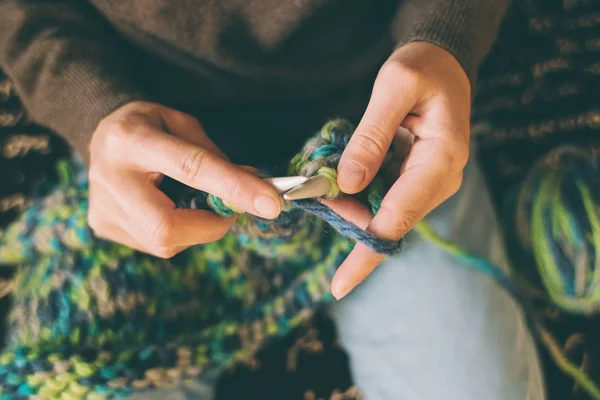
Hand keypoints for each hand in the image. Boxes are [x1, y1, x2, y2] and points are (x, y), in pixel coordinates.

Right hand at [88, 101, 281, 257]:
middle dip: (211, 226)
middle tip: (229, 210)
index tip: (270, 203)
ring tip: (190, 199)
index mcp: (131, 139)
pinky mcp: (103, 226)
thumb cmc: (151, 126)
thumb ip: (217, 157)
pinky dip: (179, 232)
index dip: (234, 188)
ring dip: (196, 228)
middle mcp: (110, 177)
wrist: (100, 134)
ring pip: (164, 243)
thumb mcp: (183, 124)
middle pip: (167, 226)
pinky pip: (156, 245)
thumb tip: (256, 188)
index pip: (191, 168)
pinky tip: (170, 207)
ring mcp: (102, 207)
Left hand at [331, 42, 470, 298]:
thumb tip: (347, 185)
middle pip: (390, 224)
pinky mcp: (416, 181)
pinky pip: (384, 199)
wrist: (442, 66)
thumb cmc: (422, 69)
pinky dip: (357, 197)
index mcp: (440, 160)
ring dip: (349, 209)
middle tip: (310, 197)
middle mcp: (439, 181)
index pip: (398, 219)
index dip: (366, 253)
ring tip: (319, 187)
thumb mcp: (394, 87)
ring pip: (384, 214)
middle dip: (347, 221)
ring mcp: (428, 184)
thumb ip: (371, 135)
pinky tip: (336, 185)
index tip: (339, 285)